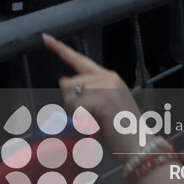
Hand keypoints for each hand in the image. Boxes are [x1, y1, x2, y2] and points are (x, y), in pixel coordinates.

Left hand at [43, 34, 142, 161]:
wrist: (138, 145)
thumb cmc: (119, 131)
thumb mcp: (100, 107)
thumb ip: (84, 93)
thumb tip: (63, 82)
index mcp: (108, 76)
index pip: (79, 60)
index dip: (61, 49)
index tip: (45, 38)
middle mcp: (107, 76)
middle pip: (68, 84)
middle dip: (72, 104)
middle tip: (91, 118)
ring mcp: (107, 86)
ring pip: (70, 95)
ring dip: (76, 113)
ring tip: (95, 122)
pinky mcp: (104, 98)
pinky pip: (77, 107)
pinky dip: (82, 120)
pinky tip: (97, 125)